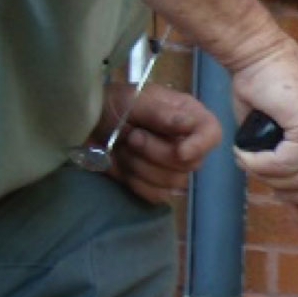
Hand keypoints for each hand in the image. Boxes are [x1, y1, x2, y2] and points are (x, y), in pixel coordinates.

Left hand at [96, 83, 222, 202]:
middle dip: (156, 153)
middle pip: (191, 163)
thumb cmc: (114, 104)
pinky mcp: (155, 184)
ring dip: (141, 166)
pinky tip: (124, 166)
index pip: (212, 134)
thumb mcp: (135, 101)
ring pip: (174, 182)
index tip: (181, 152)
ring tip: (124, 148)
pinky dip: (137, 182)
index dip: (201, 145)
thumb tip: (189, 125)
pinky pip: (157, 195)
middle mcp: (186, 142)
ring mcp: (172, 166)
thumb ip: (162, 114)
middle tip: (133, 137)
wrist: (85, 125)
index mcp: (188, 116)